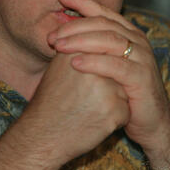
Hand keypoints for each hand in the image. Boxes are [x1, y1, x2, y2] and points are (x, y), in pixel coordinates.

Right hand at [21, 49, 129, 168]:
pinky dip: (114, 117)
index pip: (105, 51)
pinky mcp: (114, 110)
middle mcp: (94, 66)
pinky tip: (94, 121)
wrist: (43, 134)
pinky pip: (125, 110)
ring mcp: (105, 89)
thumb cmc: (53, 99)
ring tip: (88, 108)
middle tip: (86, 96)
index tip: (85, 82)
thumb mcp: (60, 65)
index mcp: (79, 51)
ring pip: (124, 90)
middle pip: (116, 69)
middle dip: (108, 82)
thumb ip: (81, 48)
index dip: (98, 68)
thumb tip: (102, 35)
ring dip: (113, 99)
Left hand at [48, 0, 169, 166]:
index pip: (103, 11)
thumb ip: (90, 47)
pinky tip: (75, 63)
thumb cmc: (123, 90)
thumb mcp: (106, 64)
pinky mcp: (142, 77)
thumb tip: (59, 34)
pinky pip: (115, 65)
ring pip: (109, 40)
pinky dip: (93, 62)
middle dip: (75, 26)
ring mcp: (142, 57)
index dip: (82, 2)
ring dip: (80, 40)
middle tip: (52, 35)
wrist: (151, 121)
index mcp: (128, 33)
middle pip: (103, 24)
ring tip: (58, 46)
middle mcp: (137, 40)